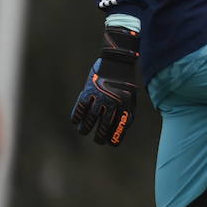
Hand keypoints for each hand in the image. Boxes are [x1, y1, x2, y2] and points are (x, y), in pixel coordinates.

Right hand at [70, 25, 139, 145]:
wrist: (118, 62)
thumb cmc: (125, 83)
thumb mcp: (130, 98)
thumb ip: (126, 113)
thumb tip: (121, 130)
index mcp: (125, 105)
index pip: (118, 128)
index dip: (114, 138)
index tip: (110, 144)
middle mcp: (112, 103)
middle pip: (103, 126)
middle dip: (100, 136)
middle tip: (98, 140)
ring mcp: (99, 98)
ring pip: (90, 120)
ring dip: (85, 128)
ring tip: (84, 131)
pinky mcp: (88, 91)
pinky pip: (80, 109)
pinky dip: (76, 117)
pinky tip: (76, 122)